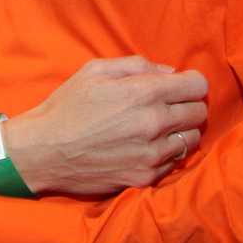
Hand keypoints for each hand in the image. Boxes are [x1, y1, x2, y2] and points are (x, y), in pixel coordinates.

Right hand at [2, 56, 207, 194]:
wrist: (43, 151)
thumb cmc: (67, 107)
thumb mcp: (95, 70)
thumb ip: (137, 65)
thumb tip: (169, 72)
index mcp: (144, 92)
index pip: (198, 85)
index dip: (190, 82)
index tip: (180, 85)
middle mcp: (154, 123)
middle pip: (199, 112)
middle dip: (187, 105)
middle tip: (167, 105)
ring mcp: (152, 154)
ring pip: (192, 139)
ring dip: (180, 131)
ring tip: (158, 128)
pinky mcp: (145, 177)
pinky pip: (174, 163)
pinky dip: (165, 154)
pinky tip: (144, 147)